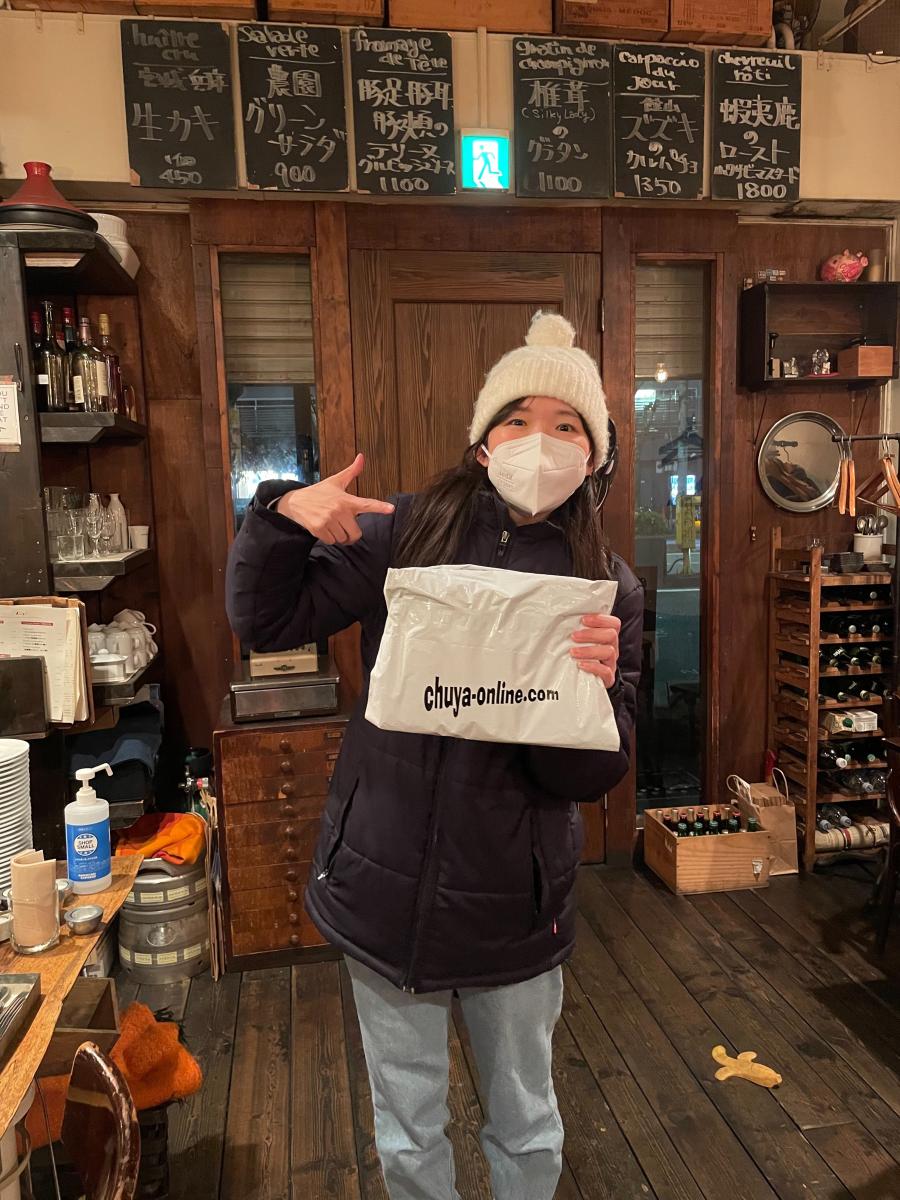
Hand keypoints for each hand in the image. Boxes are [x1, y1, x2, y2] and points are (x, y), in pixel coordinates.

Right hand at [276, 454, 393, 544]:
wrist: (295, 502)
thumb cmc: (319, 493)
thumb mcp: (336, 481)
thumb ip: (352, 472)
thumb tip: (362, 457)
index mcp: (346, 500)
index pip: (366, 504)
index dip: (379, 507)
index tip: (391, 509)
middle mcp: (339, 510)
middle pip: (355, 533)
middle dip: (351, 534)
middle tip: (343, 526)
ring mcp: (329, 520)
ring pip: (343, 539)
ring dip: (339, 536)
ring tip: (331, 524)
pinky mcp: (319, 529)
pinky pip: (332, 541)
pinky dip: (329, 538)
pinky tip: (323, 528)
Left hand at [571, 613, 620, 688]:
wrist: (586, 681)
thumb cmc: (580, 656)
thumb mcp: (581, 642)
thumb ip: (578, 631)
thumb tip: (562, 621)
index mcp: (607, 637)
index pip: (614, 623)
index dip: (600, 619)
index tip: (584, 619)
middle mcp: (612, 648)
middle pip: (611, 635)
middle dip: (591, 634)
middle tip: (574, 636)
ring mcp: (611, 663)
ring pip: (609, 652)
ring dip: (589, 650)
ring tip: (573, 652)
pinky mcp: (608, 678)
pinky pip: (606, 672)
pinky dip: (593, 667)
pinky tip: (580, 665)